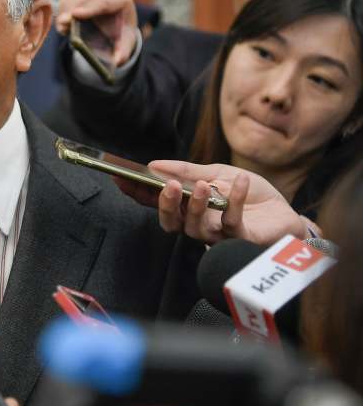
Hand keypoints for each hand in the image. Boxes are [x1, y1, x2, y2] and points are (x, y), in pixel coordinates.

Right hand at [55, 0, 137, 65]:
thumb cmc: (119, 31)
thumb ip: (123, 52)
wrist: (113, 22)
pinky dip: (61, 6)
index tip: (75, 15)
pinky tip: (63, 20)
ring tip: (63, 28)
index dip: (89, 7)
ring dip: (64, 10)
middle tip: (61, 24)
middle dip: (70, 9)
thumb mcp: (125, 43)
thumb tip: (117, 61)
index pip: (104, 0)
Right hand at [132, 160, 305, 245]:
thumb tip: (154, 164)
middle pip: (171, 222)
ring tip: (203, 185)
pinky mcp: (241, 241)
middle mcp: (197, 225)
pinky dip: (234, 199)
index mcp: (188, 208)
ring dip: (196, 205)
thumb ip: (188, 171)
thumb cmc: (250, 196)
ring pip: (195, 228)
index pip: (156, 202)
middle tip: (168, 186)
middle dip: (165, 205)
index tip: (121, 178)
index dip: (138, 193)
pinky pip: (231, 223)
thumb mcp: (217, 173)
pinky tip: (239, 181)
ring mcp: (218, 236)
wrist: (285, 212)